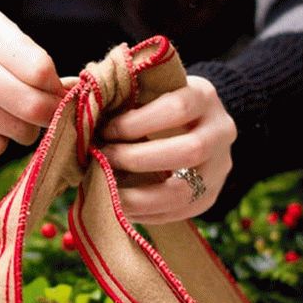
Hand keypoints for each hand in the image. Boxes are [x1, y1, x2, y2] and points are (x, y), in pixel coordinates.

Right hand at [0, 0, 65, 157]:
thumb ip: (26, 53)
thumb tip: (66, 91)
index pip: (41, 72)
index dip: (57, 86)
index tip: (55, 88)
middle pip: (32, 109)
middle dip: (47, 113)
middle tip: (39, 107)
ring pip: (13, 133)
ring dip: (20, 127)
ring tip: (1, 109)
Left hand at [98, 76, 236, 224]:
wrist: (192, 123)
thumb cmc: (155, 102)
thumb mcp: (146, 89)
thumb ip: (120, 93)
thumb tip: (81, 98)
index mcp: (204, 96)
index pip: (177, 107)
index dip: (137, 122)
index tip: (105, 130)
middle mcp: (221, 131)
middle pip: (188, 151)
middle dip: (137, 160)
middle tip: (102, 160)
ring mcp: (221, 167)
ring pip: (185, 190)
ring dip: (139, 196)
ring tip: (106, 189)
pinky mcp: (211, 195)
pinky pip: (181, 212)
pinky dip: (146, 213)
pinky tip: (120, 207)